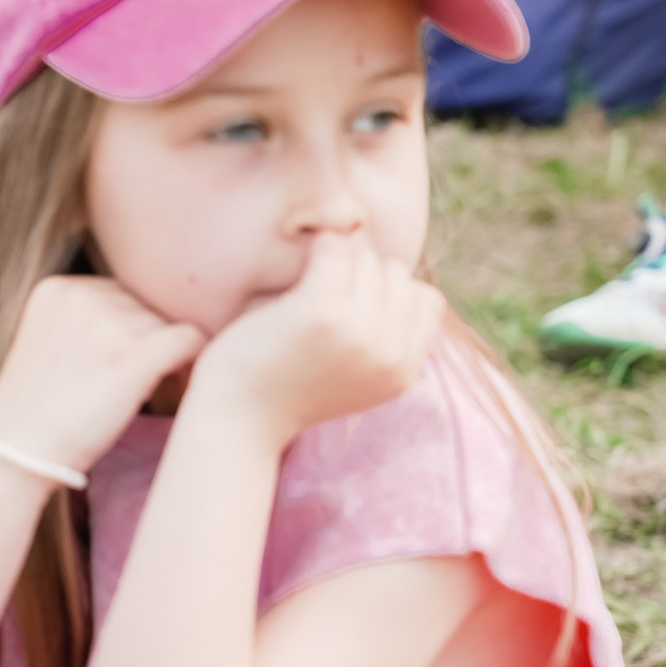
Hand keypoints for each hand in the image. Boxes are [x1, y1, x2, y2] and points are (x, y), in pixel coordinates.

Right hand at [0, 277, 207, 479]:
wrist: (15, 454)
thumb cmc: (35, 415)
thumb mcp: (49, 347)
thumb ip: (86, 324)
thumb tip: (147, 324)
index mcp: (58, 289)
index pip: (121, 294)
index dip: (132, 329)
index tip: (132, 363)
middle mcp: (83, 295)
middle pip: (146, 307)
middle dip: (150, 343)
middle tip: (147, 383)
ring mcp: (110, 323)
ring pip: (169, 325)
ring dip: (168, 359)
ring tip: (154, 394)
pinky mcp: (136, 355)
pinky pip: (192, 340)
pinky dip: (192, 366)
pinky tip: (179, 390)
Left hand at [189, 232, 444, 446]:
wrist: (237, 418)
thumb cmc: (288, 386)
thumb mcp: (356, 375)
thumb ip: (386, 339)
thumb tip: (402, 278)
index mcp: (402, 373)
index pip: (428, 302)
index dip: (391, 293)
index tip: (353, 305)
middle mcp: (388, 355)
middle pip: (397, 275)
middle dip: (362, 275)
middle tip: (322, 297)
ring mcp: (357, 332)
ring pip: (367, 259)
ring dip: (337, 262)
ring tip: (307, 290)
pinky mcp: (319, 312)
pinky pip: (334, 250)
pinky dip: (317, 249)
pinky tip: (297, 273)